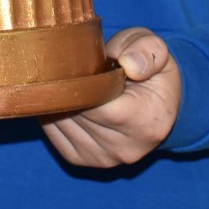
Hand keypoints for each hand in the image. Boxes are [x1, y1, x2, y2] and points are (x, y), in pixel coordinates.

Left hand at [40, 27, 181, 168]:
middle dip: (68, 87)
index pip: (98, 104)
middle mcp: (125, 148)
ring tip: (69, 80)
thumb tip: (129, 64)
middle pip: (76, 113)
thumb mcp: (156, 49)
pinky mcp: (80, 160)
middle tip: (68, 65)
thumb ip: (146, 50)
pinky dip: (52, 112)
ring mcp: (101, 158)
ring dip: (58, 99)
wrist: (156, 107)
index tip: (75, 61)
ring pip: (60, 122)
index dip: (81, 81)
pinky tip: (63, 97)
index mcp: (147, 121)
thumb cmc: (152, 72)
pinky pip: (53, 133)